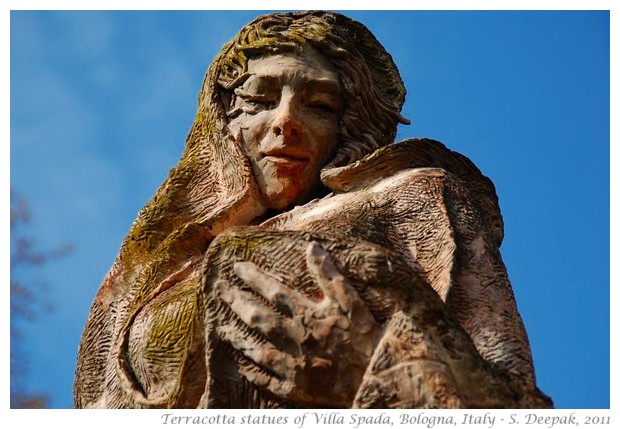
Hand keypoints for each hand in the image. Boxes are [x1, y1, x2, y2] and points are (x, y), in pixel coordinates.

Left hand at [215, 242, 382, 406]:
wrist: (376, 376)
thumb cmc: (364, 335)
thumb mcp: (350, 298)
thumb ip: (328, 273)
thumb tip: (311, 246)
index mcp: (307, 315)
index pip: (273, 291)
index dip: (253, 278)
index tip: (236, 267)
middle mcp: (294, 339)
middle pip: (258, 317)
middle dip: (236, 302)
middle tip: (219, 290)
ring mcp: (293, 366)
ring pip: (258, 350)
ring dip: (239, 338)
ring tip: (222, 330)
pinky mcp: (296, 388)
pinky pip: (268, 381)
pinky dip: (254, 373)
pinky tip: (242, 367)